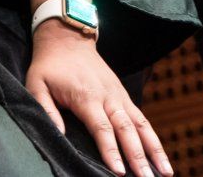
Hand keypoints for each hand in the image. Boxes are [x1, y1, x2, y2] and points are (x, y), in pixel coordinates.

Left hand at [26, 24, 171, 176]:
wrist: (68, 38)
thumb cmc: (50, 66)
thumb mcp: (36, 84)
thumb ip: (46, 109)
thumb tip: (58, 135)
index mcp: (86, 96)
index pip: (102, 128)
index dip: (111, 151)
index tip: (119, 172)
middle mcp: (108, 96)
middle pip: (126, 130)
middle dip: (138, 156)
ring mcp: (119, 96)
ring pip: (141, 125)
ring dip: (154, 149)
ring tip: (166, 172)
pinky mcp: (123, 96)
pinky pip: (142, 118)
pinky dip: (152, 138)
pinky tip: (160, 156)